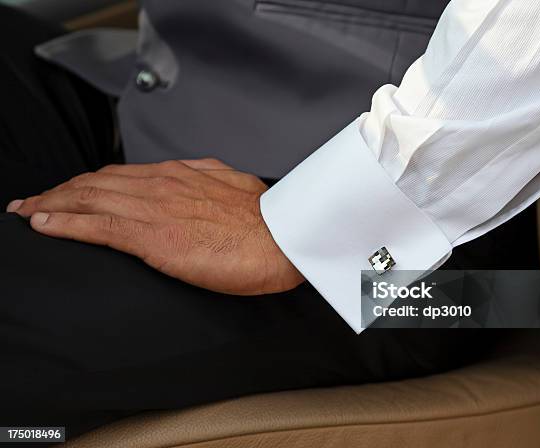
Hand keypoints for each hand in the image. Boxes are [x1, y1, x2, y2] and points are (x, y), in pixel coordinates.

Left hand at [6, 159, 303, 294]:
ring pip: (89, 198)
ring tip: (27, 210)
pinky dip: (65, 222)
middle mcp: (162, 184)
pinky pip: (97, 225)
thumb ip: (210, 178)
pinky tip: (43, 223)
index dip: (88, 182)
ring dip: (52, 203)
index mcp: (182, 175)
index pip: (121, 175)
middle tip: (32, 200)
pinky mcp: (152, 236)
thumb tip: (199, 176)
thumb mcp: (235, 185)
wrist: (282, 239)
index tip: (69, 190)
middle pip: (96, 182)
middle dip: (59, 190)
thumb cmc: (265, 221)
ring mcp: (155, 208)